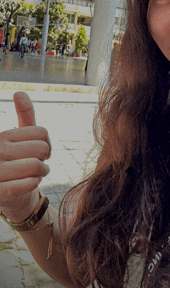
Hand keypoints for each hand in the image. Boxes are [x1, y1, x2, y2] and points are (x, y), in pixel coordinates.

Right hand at [0, 92, 50, 219]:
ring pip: (37, 165)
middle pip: (42, 148)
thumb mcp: (18, 137)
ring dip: (41, 173)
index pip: (42, 132)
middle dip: (45, 159)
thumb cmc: (14, 161)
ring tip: (34, 175)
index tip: (40, 152)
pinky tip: (27, 185)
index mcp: (3, 136)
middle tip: (37, 165)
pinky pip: (29, 183)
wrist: (4, 194)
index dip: (47, 144)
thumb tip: (19, 92)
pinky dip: (34, 184)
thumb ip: (24, 115)